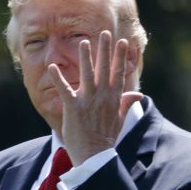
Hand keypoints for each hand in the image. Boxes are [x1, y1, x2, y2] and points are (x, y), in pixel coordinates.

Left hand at [48, 30, 142, 165]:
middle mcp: (102, 96)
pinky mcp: (73, 108)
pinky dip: (58, 78)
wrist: (95, 156)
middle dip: (105, 50)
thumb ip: (126, 103)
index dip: (120, 56)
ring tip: (83, 42)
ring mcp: (88, 101)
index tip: (122, 42)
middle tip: (105, 33)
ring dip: (85, 57)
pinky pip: (65, 89)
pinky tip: (52, 66)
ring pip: (87, 74)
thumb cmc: (106, 139)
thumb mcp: (120, 120)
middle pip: (104, 68)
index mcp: (114, 99)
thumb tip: (138, 94)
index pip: (118, 73)